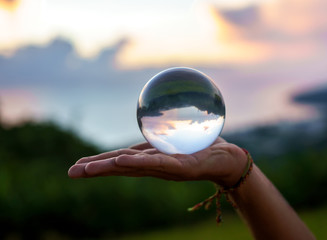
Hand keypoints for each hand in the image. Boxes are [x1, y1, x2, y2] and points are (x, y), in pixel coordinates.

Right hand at [68, 137, 247, 186]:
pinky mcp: (181, 169)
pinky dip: (137, 164)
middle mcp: (155, 167)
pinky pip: (157, 164)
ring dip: (109, 169)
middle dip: (96, 170)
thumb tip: (154, 114)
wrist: (227, 160)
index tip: (79, 166)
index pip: (121, 161)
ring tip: (86, 170)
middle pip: (121, 167)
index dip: (100, 163)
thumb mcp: (178, 136)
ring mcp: (167, 169)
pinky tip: (121, 163)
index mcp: (152, 158)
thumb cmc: (202, 146)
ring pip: (133, 168)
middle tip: (71, 173)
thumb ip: (164, 131)